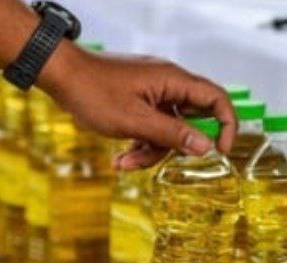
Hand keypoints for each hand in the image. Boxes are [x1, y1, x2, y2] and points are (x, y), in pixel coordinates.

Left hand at [40, 44, 236, 169]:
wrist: (61, 75)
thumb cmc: (94, 91)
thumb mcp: (136, 121)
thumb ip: (173, 134)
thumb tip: (206, 146)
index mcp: (173, 81)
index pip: (216, 99)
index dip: (226, 125)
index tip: (221, 151)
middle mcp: (167, 84)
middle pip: (190, 121)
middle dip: (173, 147)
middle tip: (153, 160)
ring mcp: (153, 92)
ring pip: (167, 129)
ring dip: (150, 151)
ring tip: (124, 163)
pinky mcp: (139, 101)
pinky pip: (151, 126)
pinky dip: (139, 143)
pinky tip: (119, 157)